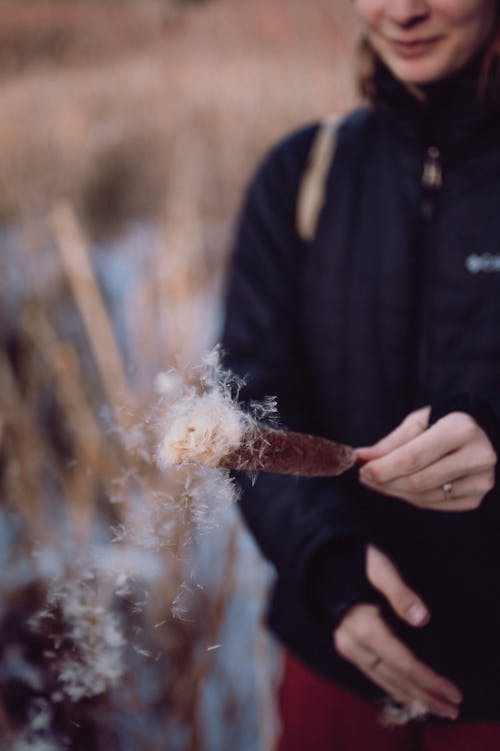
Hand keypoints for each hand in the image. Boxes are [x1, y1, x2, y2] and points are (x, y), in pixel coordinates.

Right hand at [333, 546, 461, 719]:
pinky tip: (406, 693)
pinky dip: (393, 687)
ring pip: (382, 680)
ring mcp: (347, 647)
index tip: (451, 692)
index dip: (428, 679)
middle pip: (393, 678)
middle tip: (451, 711)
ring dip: (410, 696)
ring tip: (434, 709)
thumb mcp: (379, 568)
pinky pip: (373, 674)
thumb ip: (399, 592)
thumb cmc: (355, 560)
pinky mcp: (347, 647)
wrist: (323, 561)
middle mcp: (352, 643)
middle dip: (423, 696)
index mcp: (362, 626)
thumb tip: (422, 618)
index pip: (402, 662)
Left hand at [356, 407, 496, 510]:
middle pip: (418, 480)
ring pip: (424, 496)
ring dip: (394, 491)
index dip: (385, 467)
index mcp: (462, 429)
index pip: (414, 457)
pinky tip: (397, 487)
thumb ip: (390, 443)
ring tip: (376, 481)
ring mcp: (479, 481)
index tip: (363, 470)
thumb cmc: (443, 423)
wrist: (480, 433)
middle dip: (386, 481)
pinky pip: (433, 504)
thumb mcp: (418, 423)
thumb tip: (360, 457)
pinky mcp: (475, 498)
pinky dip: (410, 497)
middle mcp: (477, 457)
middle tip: (365, 476)